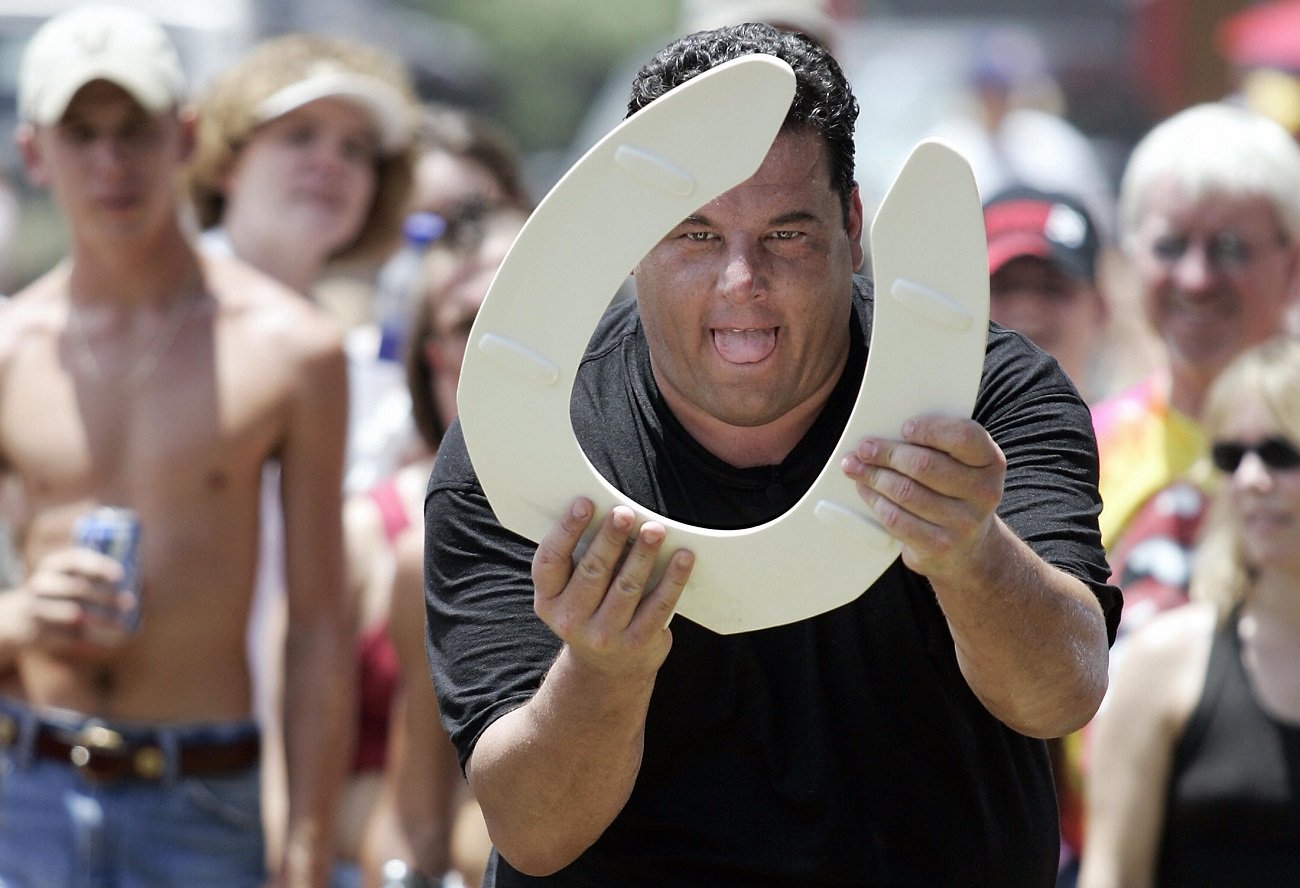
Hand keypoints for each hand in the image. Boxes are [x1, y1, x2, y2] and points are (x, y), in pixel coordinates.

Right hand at [17, 546, 133, 652]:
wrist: (19, 618)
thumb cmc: (61, 593)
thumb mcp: (74, 578)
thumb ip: (106, 577)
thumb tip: (147, 584)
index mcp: (54, 564)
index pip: (75, 559)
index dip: (98, 566)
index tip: (121, 575)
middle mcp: (42, 583)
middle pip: (78, 588)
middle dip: (107, 596)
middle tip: (130, 603)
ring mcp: (36, 608)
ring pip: (74, 614)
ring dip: (103, 620)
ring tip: (124, 626)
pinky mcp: (37, 632)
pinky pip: (68, 637)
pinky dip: (92, 640)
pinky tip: (110, 643)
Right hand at [531, 499, 693, 681]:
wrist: (606, 670)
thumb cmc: (591, 612)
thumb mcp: (571, 594)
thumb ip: (581, 560)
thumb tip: (610, 514)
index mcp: (548, 600)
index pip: (551, 560)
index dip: (567, 529)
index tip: (585, 503)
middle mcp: (570, 621)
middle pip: (592, 571)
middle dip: (610, 538)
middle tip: (624, 512)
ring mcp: (604, 636)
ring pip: (627, 586)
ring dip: (643, 554)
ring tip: (655, 530)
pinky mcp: (637, 643)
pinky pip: (659, 605)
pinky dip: (673, 579)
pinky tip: (683, 558)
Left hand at [840, 415, 1004, 581]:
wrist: (968, 550)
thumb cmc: (955, 493)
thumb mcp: (962, 467)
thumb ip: (939, 446)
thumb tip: (885, 432)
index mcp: (991, 462)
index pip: (964, 436)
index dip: (930, 430)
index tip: (903, 428)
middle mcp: (984, 492)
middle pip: (925, 465)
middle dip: (887, 453)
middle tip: (864, 448)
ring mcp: (963, 523)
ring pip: (906, 491)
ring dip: (874, 476)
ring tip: (854, 466)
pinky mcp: (939, 545)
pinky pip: (897, 518)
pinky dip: (875, 500)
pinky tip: (864, 489)